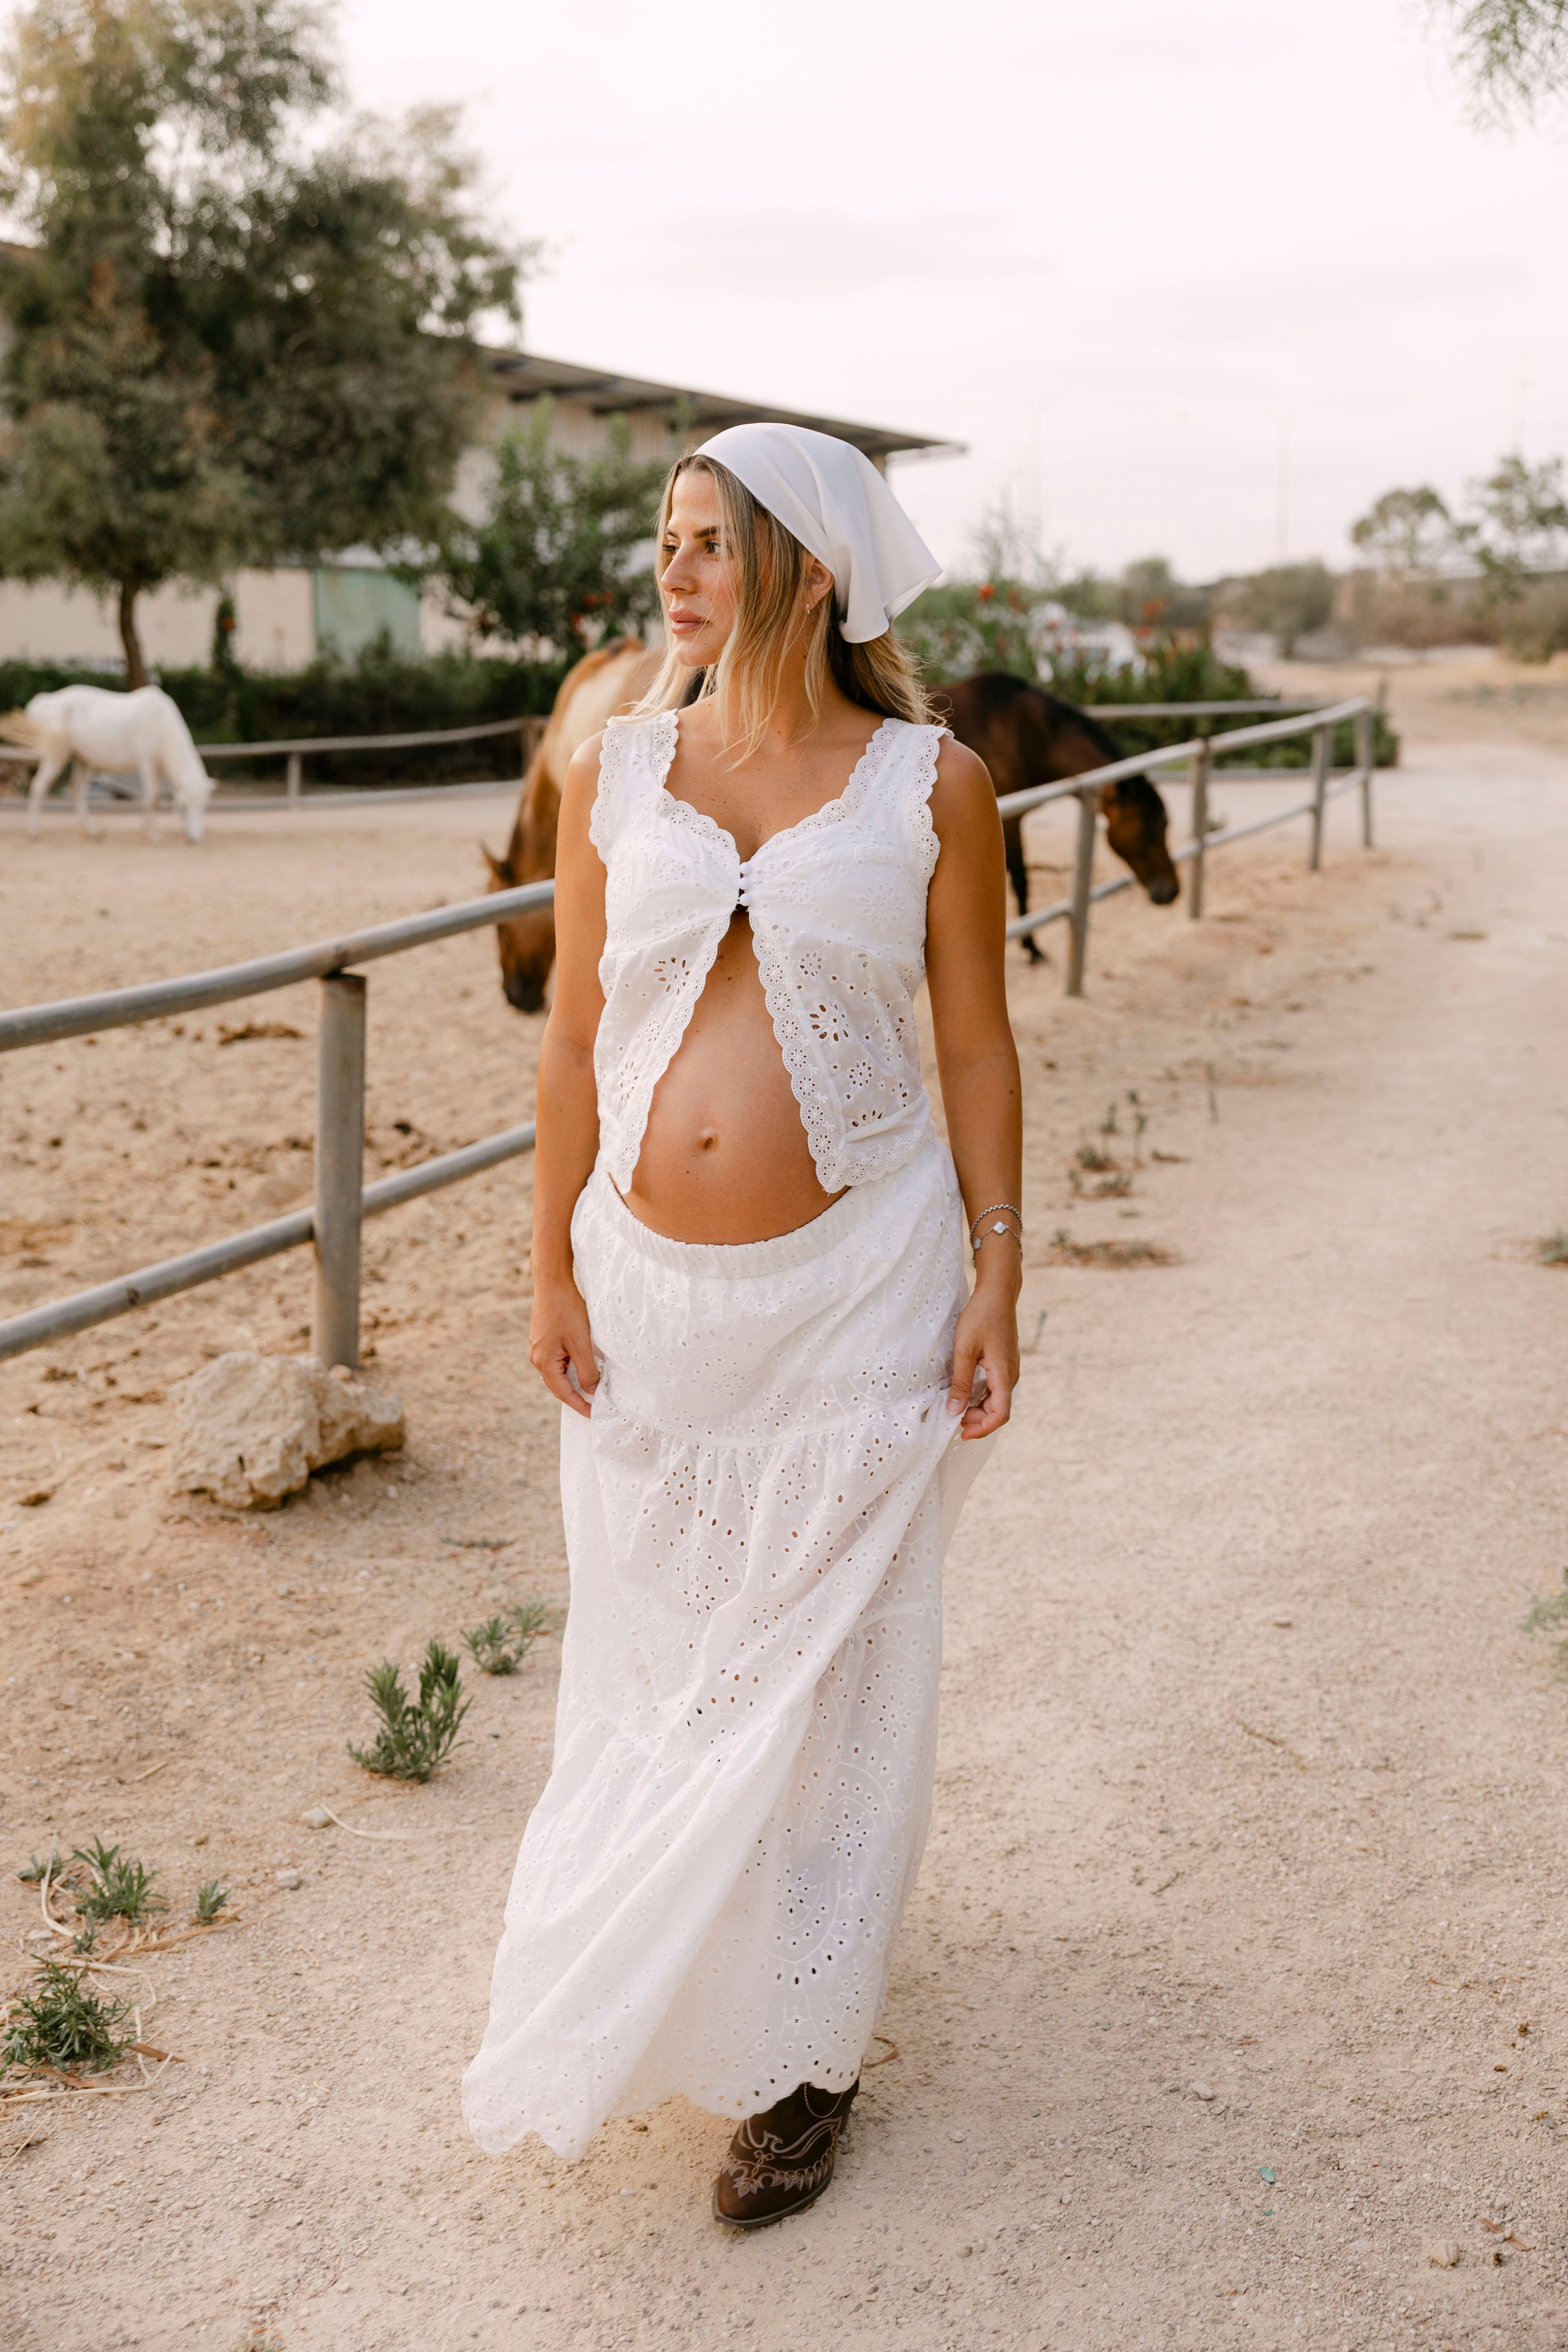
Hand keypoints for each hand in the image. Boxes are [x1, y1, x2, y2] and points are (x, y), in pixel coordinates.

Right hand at [530, 1272, 598, 1418]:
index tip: (593, 1415)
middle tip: (596, 1405)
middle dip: (577, 1396)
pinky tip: (584, 1366)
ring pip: (560, 1372)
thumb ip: (587, 1370)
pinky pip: (559, 1361)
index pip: (563, 1393)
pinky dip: (572, 1367)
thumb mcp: (581, 1343)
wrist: (552, 1283)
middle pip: (559, 1385)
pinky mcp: (544, 1339)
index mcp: (543, 1362)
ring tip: (593, 1389)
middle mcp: (537, 1358)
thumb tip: (591, 1391)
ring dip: (575, 1381)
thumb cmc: (566, 1310)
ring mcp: (539, 1348)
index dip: (579, 1405)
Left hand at [945, 1277, 1018, 1439]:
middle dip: (977, 1420)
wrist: (997, 1295)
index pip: (999, 1415)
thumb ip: (961, 1382)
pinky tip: (965, 1393)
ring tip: (956, 1407)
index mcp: (1004, 1375)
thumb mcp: (964, 1350)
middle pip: (998, 1411)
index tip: (961, 1433)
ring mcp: (1009, 1370)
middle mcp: (1011, 1376)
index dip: (982, 1429)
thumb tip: (955, 1411)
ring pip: (996, 1401)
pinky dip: (981, 1397)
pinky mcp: (1004, 1364)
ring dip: (978, 1409)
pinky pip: (995, 1389)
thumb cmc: (981, 1317)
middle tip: (952, 1418)